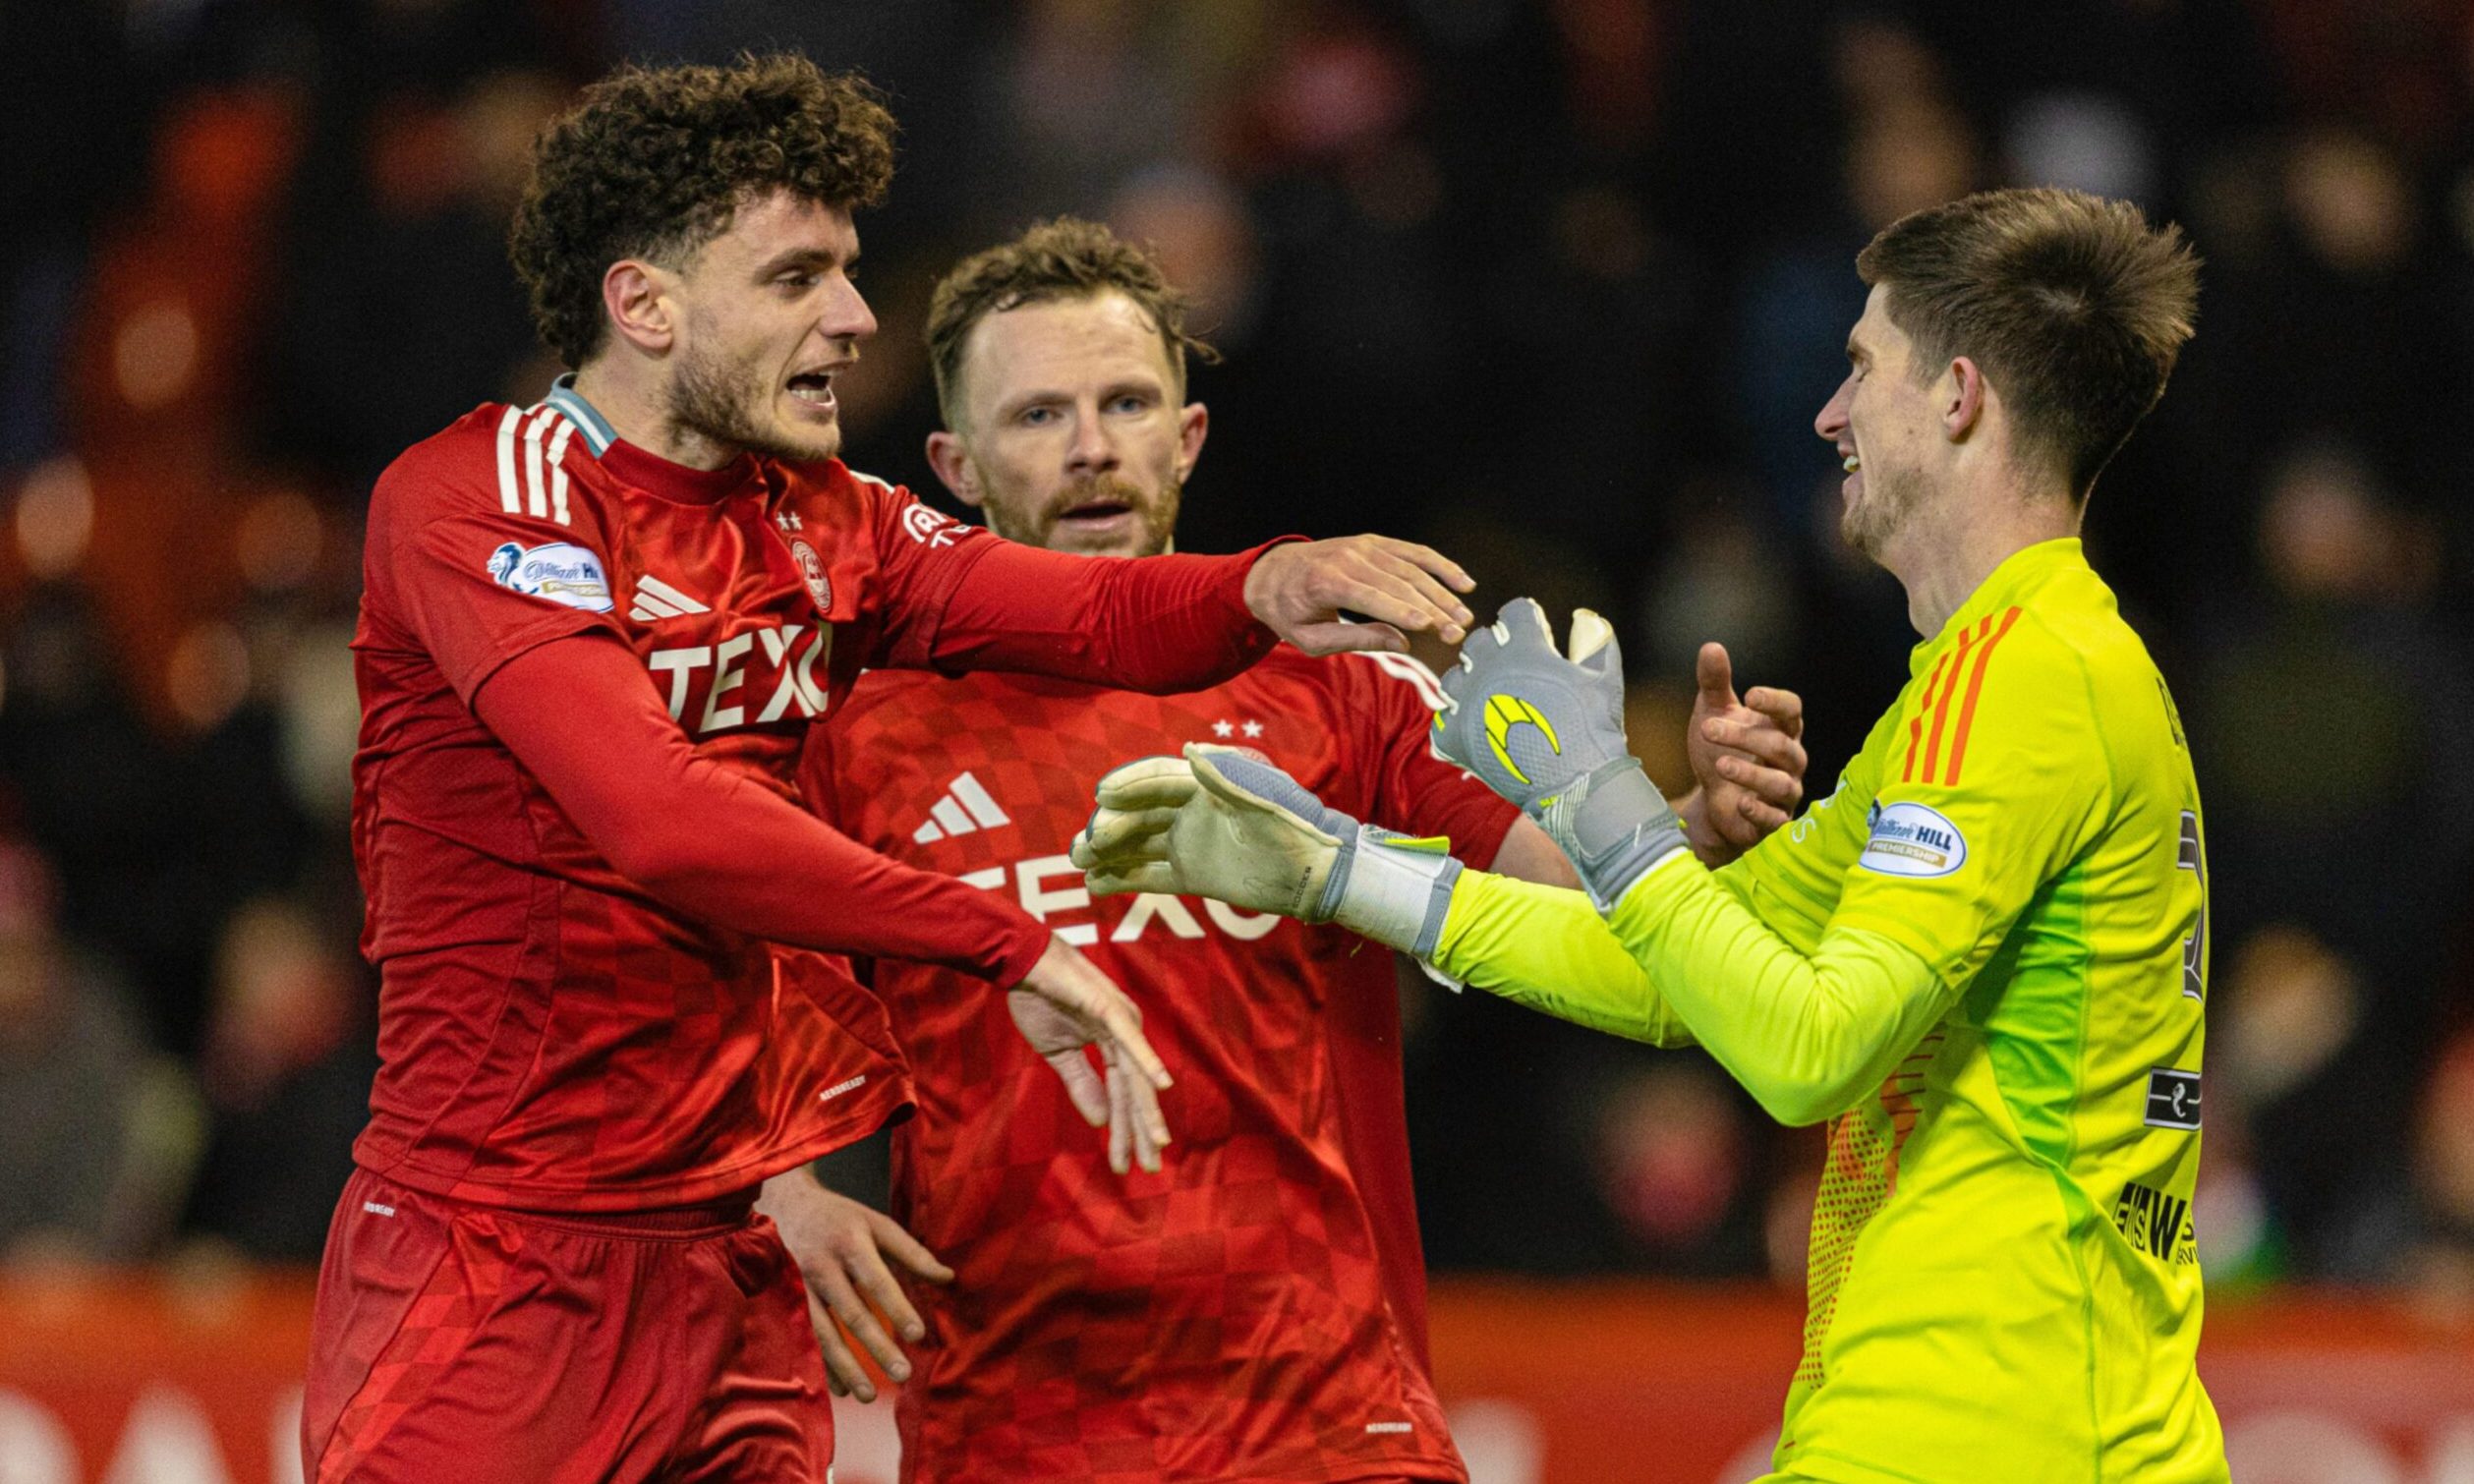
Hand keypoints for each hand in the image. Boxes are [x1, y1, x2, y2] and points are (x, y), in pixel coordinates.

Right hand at [756, 1168, 953, 1402]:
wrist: (785, 1205)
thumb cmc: (841, 1217)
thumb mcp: (877, 1224)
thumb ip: (912, 1252)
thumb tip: (948, 1279)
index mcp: (849, 1243)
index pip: (877, 1280)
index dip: (897, 1308)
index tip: (918, 1335)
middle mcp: (822, 1266)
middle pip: (852, 1313)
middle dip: (877, 1347)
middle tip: (903, 1374)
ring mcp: (799, 1287)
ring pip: (823, 1333)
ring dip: (846, 1367)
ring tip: (869, 1396)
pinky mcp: (784, 1303)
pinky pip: (804, 1340)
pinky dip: (821, 1365)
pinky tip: (840, 1388)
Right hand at [1007, 937, 1173, 1174]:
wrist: (1020, 963)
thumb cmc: (1039, 999)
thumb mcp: (1058, 1053)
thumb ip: (1080, 1084)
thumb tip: (1098, 1122)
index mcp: (1114, 1043)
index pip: (1122, 1095)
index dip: (1123, 1131)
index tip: (1125, 1165)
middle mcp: (1126, 1033)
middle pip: (1136, 1091)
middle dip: (1140, 1131)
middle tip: (1150, 1168)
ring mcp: (1120, 1020)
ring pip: (1136, 1075)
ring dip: (1145, 1110)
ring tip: (1156, 1142)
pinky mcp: (1108, 1009)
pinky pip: (1129, 1042)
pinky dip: (1147, 1062)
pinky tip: (1162, 1086)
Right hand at [1071, 745, 1462, 954]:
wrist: (1319, 871)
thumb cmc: (1296, 825)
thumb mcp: (1264, 798)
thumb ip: (1227, 776)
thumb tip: (1189, 749)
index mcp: (1206, 783)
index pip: (1157, 779)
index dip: (1129, 785)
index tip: (1102, 796)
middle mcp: (1191, 809)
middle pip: (1140, 813)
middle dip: (1111, 825)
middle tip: (1086, 843)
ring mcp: (1189, 842)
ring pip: (1138, 843)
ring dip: (1107, 851)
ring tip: (1079, 861)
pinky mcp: (1192, 874)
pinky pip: (1149, 875)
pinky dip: (1122, 879)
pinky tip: (1095, 884)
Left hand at [1243, 536, 1474, 654]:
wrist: (1272, 573)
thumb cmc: (1290, 613)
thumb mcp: (1312, 638)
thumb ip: (1356, 640)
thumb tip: (1402, 643)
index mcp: (1326, 582)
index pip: (1371, 597)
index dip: (1402, 611)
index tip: (1430, 625)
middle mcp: (1347, 558)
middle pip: (1399, 584)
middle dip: (1432, 609)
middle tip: (1457, 632)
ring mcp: (1363, 546)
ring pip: (1412, 568)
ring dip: (1442, 592)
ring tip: (1464, 616)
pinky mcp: (1374, 543)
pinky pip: (1413, 552)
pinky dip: (1440, 565)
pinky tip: (1463, 582)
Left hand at [1434, 598, 1686, 908]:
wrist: (1577, 785)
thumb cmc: (1594, 729)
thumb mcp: (1605, 679)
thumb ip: (1597, 641)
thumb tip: (1585, 617)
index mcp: (1525, 648)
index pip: (1515, 611)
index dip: (1526, 619)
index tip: (1534, 633)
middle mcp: (1489, 668)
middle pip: (1478, 641)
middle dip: (1494, 648)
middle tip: (1511, 669)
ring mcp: (1468, 701)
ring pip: (1454, 677)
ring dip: (1469, 683)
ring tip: (1487, 699)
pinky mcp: (1455, 736)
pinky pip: (1443, 721)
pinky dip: (1457, 725)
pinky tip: (1476, 732)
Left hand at [1681, 642, 1807, 863]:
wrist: (1714, 800)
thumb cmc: (1722, 750)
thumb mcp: (1714, 714)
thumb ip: (1714, 684)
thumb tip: (1711, 647)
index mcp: (1780, 729)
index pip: (1792, 711)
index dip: (1776, 702)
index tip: (1751, 695)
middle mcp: (1789, 759)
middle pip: (1779, 745)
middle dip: (1744, 737)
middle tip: (1708, 729)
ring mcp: (1784, 791)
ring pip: (1779, 782)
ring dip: (1750, 773)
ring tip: (1720, 765)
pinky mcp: (1774, 821)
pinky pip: (1775, 817)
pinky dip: (1758, 810)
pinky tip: (1739, 802)